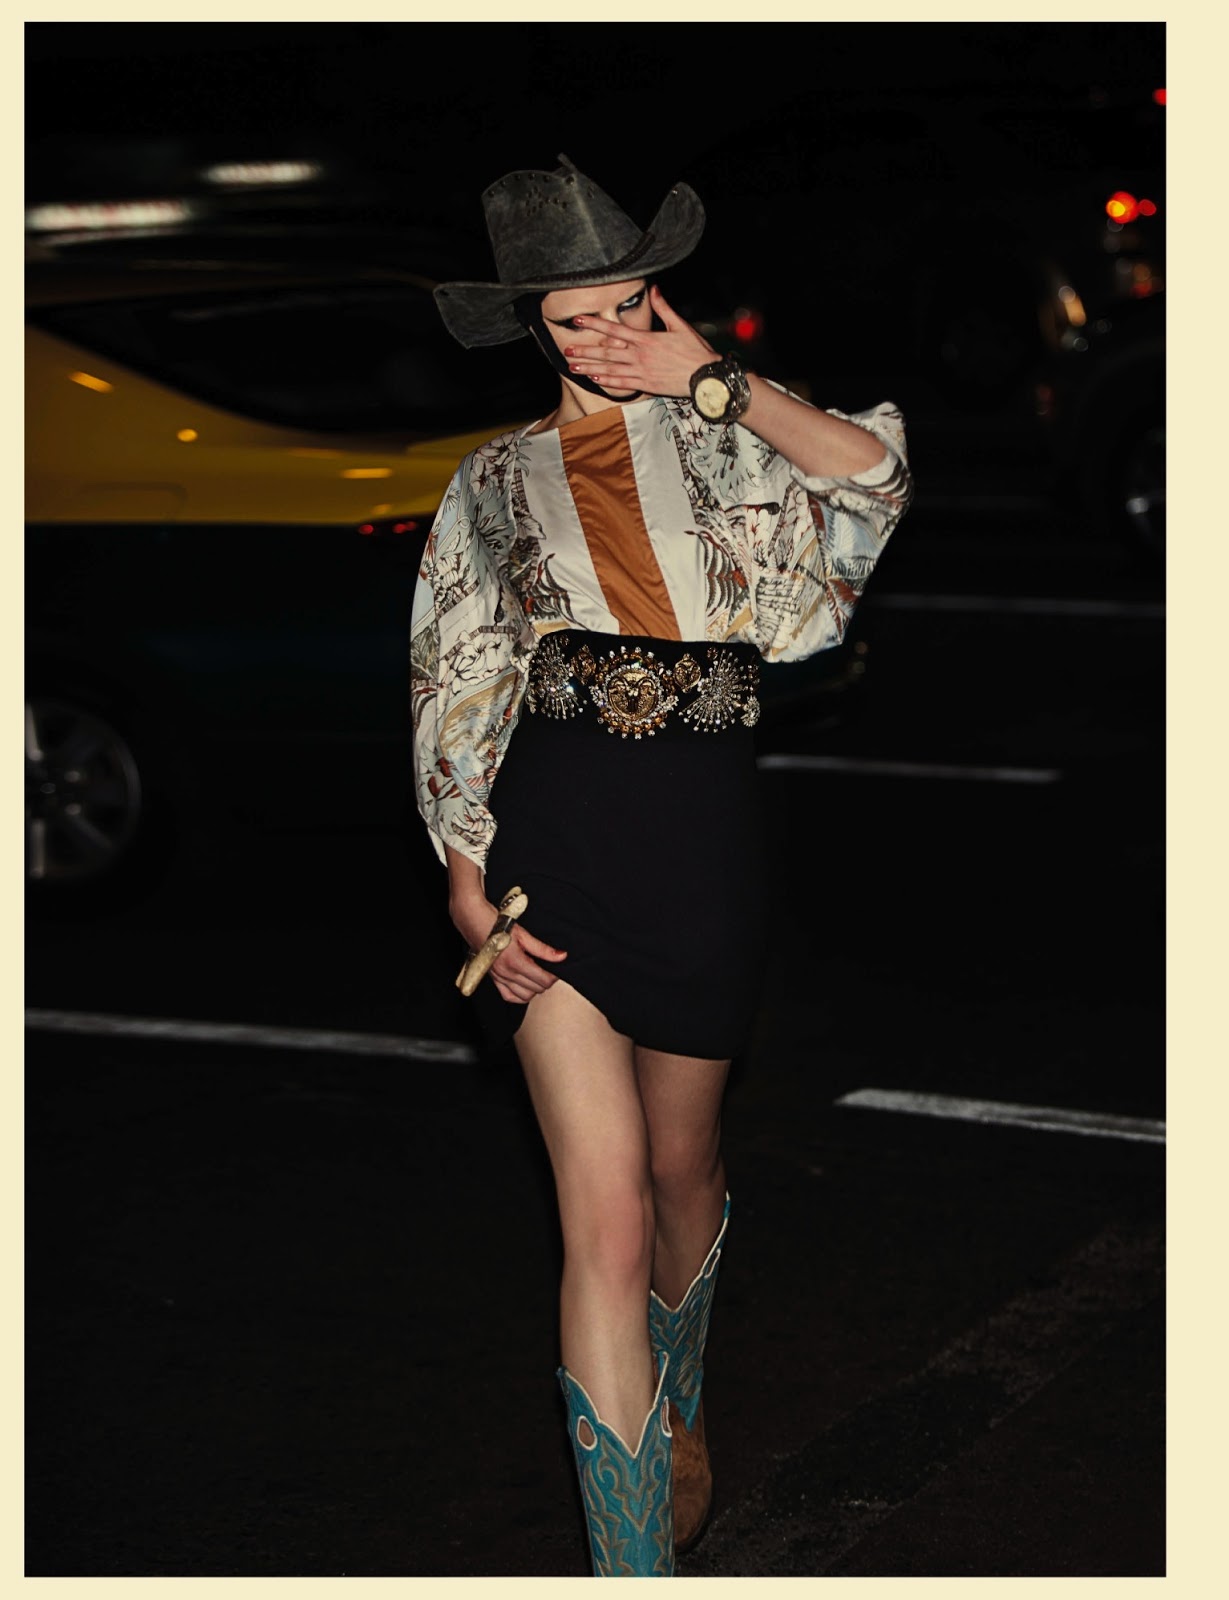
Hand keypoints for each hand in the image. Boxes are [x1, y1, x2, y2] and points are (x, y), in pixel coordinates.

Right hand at [450, 892, 566, 1005]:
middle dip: (546, 981)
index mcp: (515, 962)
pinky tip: (524, 985)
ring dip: (534, 989)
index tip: (557, 969)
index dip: (554, 976)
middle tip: (549, 970)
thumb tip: (562, 956)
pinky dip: (519, 995)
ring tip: (537, 976)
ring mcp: (498, 977)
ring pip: (524, 996)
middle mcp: (506, 973)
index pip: (543, 980)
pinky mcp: (493, 978)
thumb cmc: (497, 925)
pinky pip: (508, 996)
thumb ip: (544, 949)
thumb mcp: (523, 934)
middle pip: (536, 989)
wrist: (474, 921)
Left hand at [563, 284, 717, 397]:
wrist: (706, 378)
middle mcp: (640, 356)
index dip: (594, 324)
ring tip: (573, 367)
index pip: (614, 330)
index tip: (578, 321)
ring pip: (610, 369)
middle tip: (566, 350)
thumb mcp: (680, 326)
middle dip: (585, 350)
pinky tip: (594, 378)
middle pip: (606, 352)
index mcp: (646, 339)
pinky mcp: (646, 385)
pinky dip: (607, 381)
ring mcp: (641, 372)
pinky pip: (622, 383)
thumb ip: (664, 308)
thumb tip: (654, 289)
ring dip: (590, 367)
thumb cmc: (695, 352)